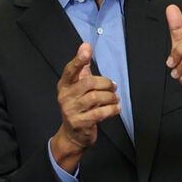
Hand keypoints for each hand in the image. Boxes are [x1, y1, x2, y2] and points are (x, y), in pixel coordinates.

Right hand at [50, 42, 120, 172]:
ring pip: (95, 98)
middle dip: (105, 83)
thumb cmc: (79, 107)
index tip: (87, 48)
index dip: (79, 59)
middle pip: (88, 83)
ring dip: (110, 97)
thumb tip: (85, 46)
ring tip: (115, 98)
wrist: (73, 135)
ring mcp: (70, 111)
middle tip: (113, 86)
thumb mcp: (78, 88)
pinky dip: (111, 109)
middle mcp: (65, 97)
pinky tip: (116, 108)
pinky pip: (99, 113)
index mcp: (64, 85)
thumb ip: (82, 69)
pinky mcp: (79, 123)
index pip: (70, 70)